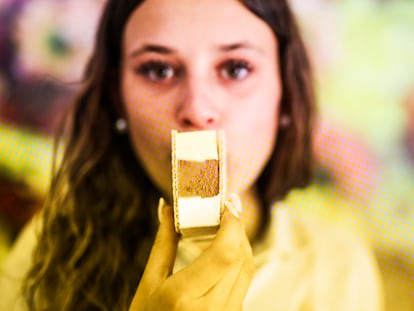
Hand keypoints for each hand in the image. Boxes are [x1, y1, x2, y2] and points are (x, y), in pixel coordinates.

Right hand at [129, 195, 254, 310]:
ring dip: (241, 244)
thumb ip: (163, 243)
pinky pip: (244, 282)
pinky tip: (225, 252)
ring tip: (226, 228)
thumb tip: (166, 209)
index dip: (232, 226)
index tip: (228, 208)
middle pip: (241, 258)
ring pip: (248, 270)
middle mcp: (210, 309)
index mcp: (183, 296)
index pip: (224, 254)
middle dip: (238, 230)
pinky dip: (239, 261)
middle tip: (227, 212)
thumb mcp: (149, 282)